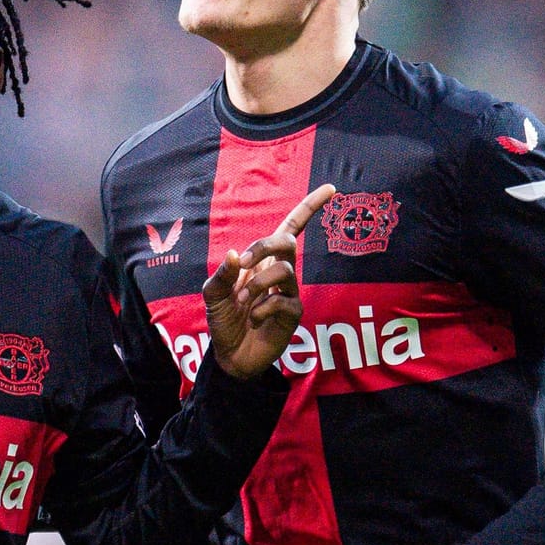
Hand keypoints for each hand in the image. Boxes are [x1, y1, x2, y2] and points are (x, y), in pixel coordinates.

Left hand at [202, 185, 335, 380]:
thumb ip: (221, 274)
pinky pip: (284, 301)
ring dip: (258, 284)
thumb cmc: (224, 321)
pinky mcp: (293, 315)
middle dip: (265, 245)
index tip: (331, 188)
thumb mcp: (213, 295)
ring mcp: (289, 293)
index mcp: (262, 261)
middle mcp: (279, 273)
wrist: (229, 355)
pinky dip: (263, 307)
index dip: (310, 207)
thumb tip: (235, 254)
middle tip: (244, 263)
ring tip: (243, 301)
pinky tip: (254, 319)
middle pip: (287, 242)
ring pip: (284, 271)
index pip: (290, 228)